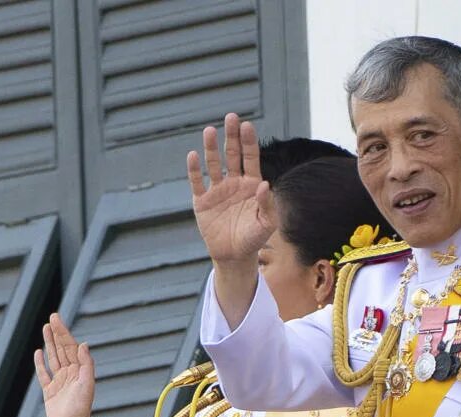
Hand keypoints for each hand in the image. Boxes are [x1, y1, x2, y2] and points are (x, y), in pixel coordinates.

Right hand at [34, 313, 94, 416]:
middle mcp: (70, 374)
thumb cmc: (81, 408)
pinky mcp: (50, 391)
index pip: (70, 346)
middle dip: (57, 333)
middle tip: (52, 317)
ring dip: (50, 343)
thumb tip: (83, 344)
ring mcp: (59, 382)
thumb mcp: (87, 384)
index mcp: (79, 370)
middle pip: (62, 349)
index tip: (56, 319)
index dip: (63, 332)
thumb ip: (86, 364)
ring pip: (53, 358)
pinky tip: (39, 352)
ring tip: (46, 329)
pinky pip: (44, 374)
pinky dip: (41, 363)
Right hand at [187, 113, 276, 265]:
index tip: (247, 125)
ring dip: (211, 148)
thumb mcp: (266, 224)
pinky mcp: (202, 201)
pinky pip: (197, 182)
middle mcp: (234, 183)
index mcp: (251, 185)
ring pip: (213, 164)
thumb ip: (267, 204)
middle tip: (231, 117)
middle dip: (232, 136)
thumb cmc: (254, 238)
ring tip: (210, 130)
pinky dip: (194, 170)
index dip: (248, 142)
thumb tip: (265, 184)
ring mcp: (217, 190)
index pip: (250, 158)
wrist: (234, 256)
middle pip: (232, 154)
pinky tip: (193, 156)